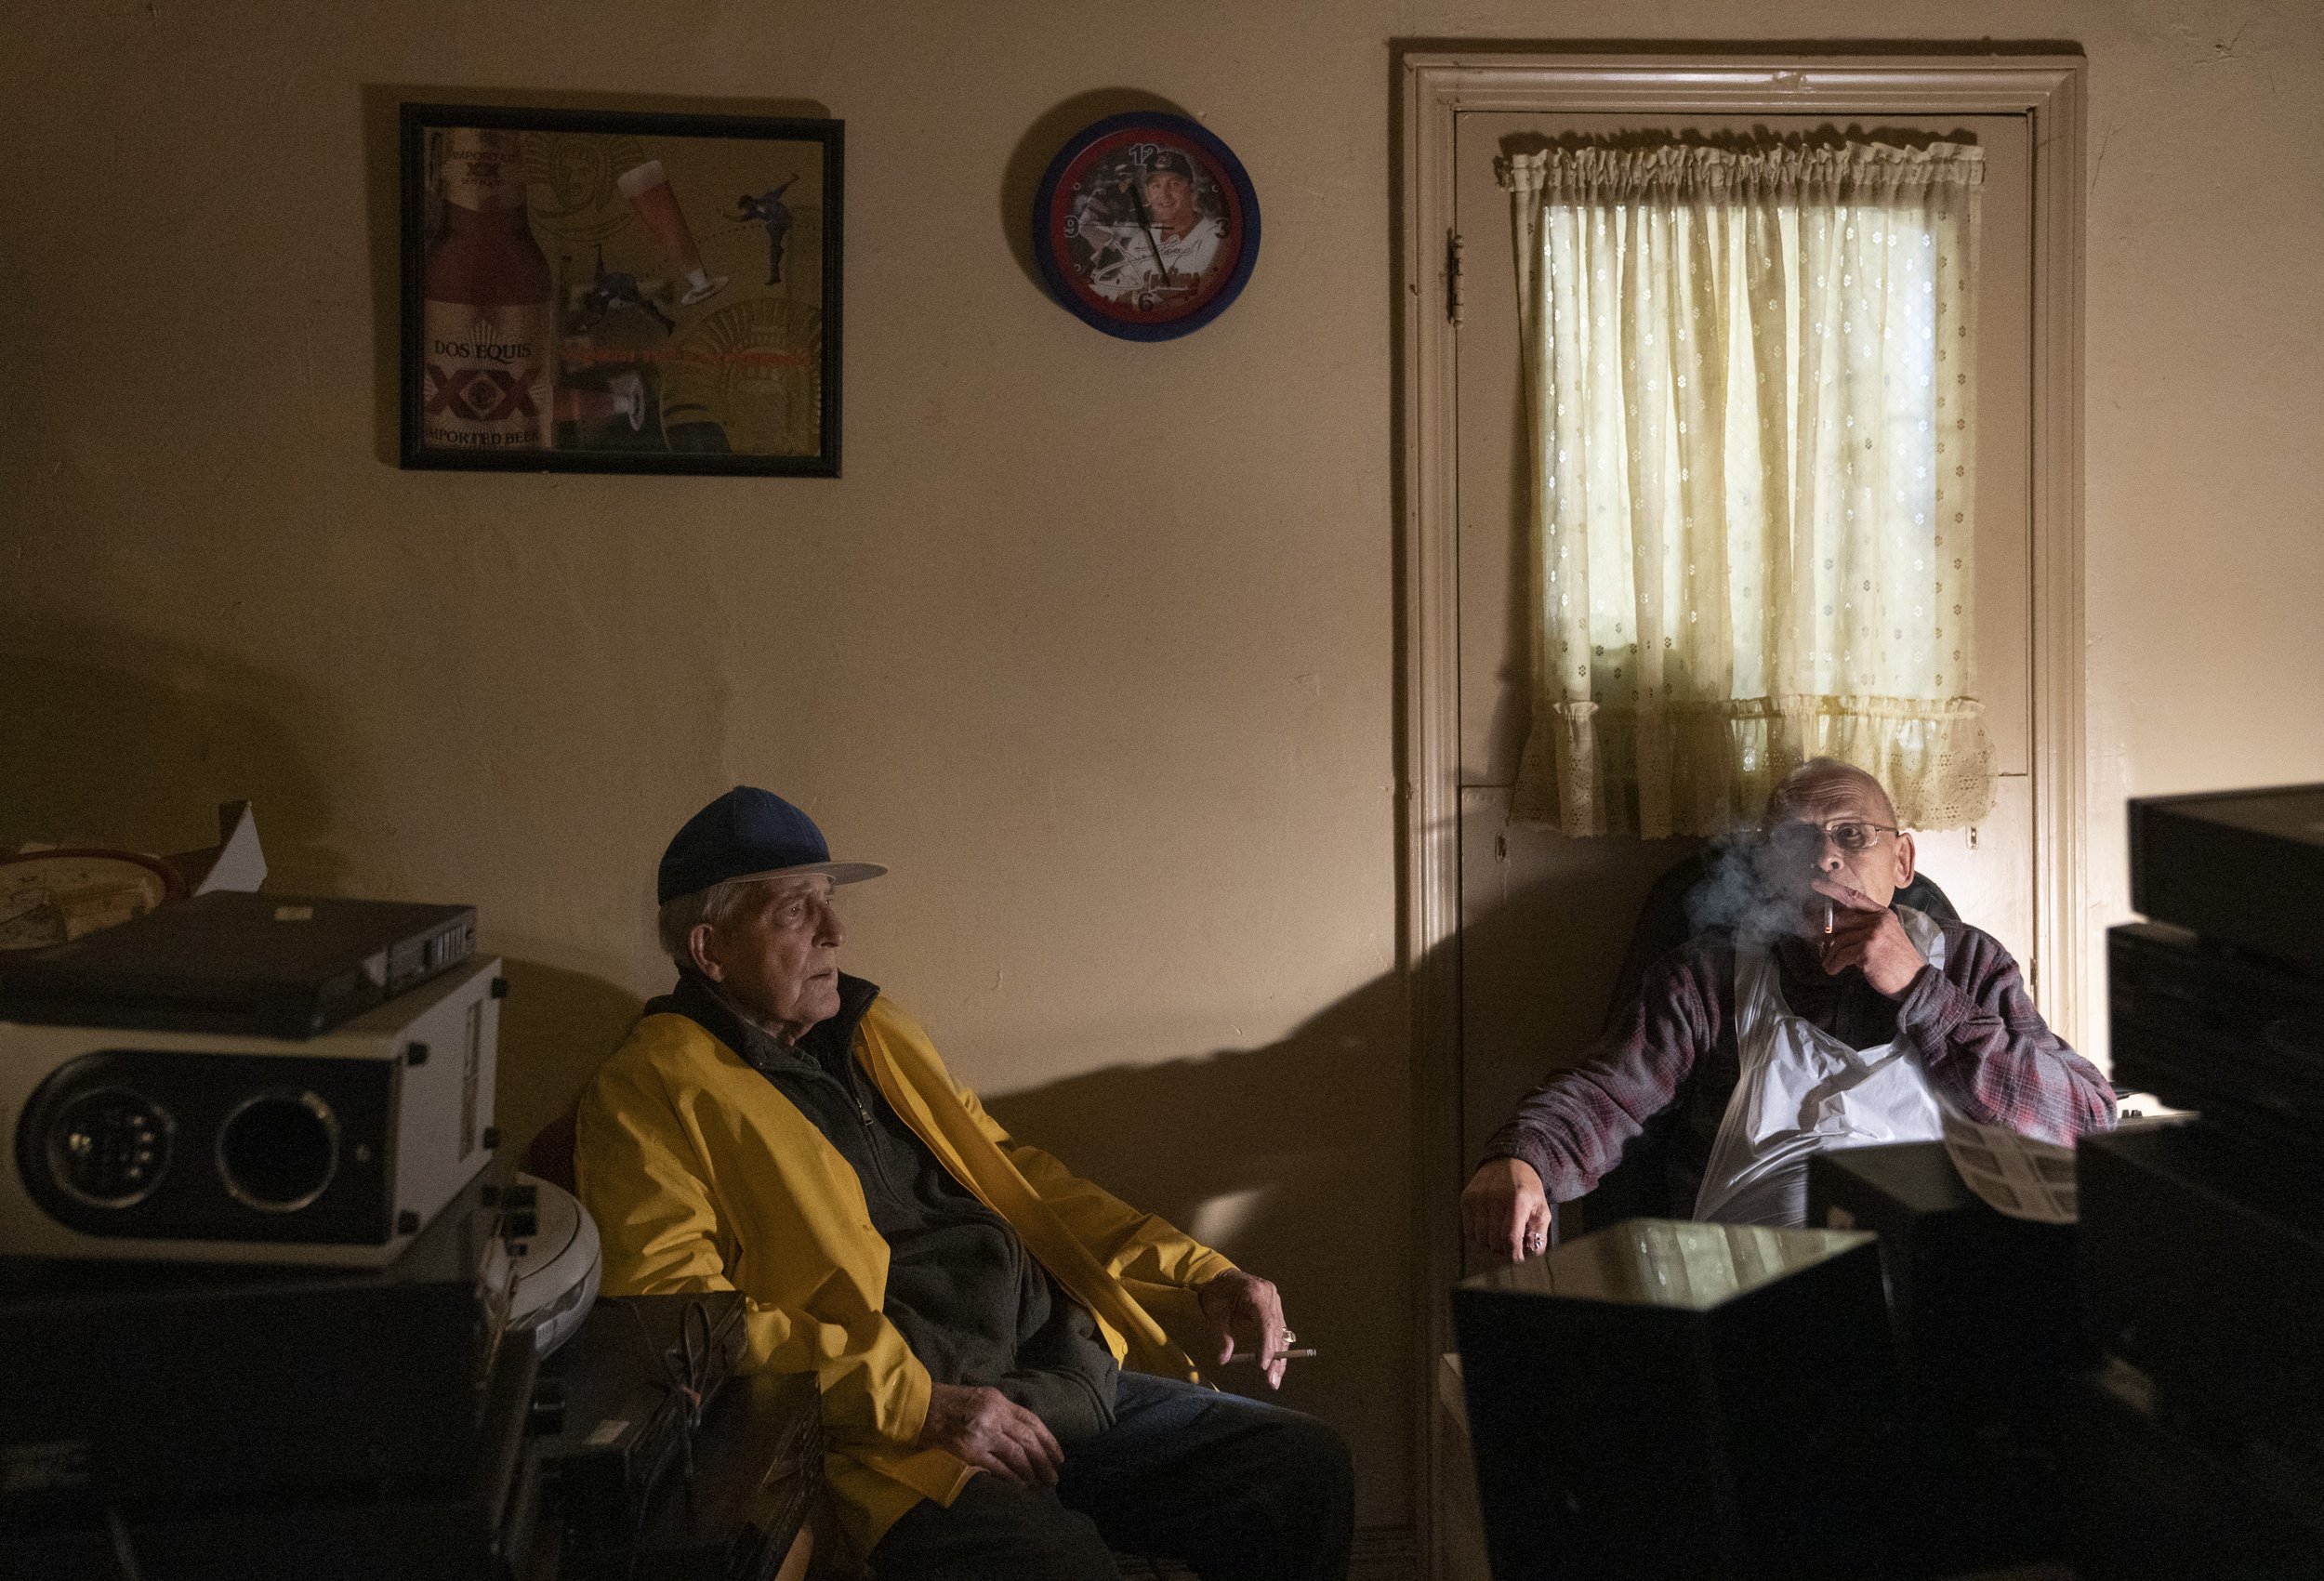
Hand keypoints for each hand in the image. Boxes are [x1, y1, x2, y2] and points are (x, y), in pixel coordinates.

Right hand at [916, 1382, 1062, 1487]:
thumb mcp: (979, 1398)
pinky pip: (998, 1467)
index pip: (1032, 1421)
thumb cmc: (947, 1403)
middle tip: (1054, 1477)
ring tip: (1040, 1485)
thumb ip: (1000, 1413)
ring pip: (1017, 1454)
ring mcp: (982, 1433)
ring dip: (1031, 1472)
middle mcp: (994, 1415)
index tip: (1059, 1457)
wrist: (918, 1408)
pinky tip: (1020, 1486)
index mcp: (998, 1401)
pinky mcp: (970, 1451)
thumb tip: (1023, 1435)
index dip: (1049, 1440)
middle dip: (1045, 1460)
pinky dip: (1012, 1478)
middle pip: (1028, 1439)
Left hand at [1196, 1269, 1294, 1390]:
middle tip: (1271, 1381)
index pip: (1266, 1322)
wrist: (1220, 1278)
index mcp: (1256, 1292)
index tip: (1263, 1366)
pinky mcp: (1275, 1310)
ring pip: (1282, 1334)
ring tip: (1275, 1380)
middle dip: (1275, 1358)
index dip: (1266, 1345)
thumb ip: (1221, 1336)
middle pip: (1277, 1331)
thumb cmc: (1217, 1293)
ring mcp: (1275, 1303)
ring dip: (1279, 1359)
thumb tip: (1223, 1359)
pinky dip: (1278, 1350)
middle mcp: (1271, 1296)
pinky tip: (1276, 1368)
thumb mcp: (1214, 1314)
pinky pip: (1279, 1332)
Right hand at [1461, 1157, 1550, 1261]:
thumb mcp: (1541, 1209)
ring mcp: (1478, 1198)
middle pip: (1495, 1242)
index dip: (1513, 1256)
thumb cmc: (1526, 1187)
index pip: (1510, 1238)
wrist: (1509, 1161)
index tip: (1517, 1261)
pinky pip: (1469, 1232)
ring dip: (1491, 1244)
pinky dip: (1479, 1235)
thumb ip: (1539, 1235)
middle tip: (1512, 1244)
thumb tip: (1532, 1257)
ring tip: (1500, 1233)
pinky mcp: (1466, 1199)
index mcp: (1517, 1200)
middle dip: (1505, 1250)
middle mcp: (1495, 1197)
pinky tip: (1489, 1226)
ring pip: (1480, 1240)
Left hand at [1810, 878, 1925, 996]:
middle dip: (1823, 932)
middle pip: (1839, 919)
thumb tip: (1834, 925)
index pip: (1854, 896)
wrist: (1914, 980)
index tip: (1815, 884)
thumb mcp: (1886, 935)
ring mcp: (1873, 935)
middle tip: (1818, 943)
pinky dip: (1833, 964)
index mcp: (1882, 914)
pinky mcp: (1867, 950)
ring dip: (1830, 955)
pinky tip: (1833, 969)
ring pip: (1838, 940)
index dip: (1833, 889)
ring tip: (1829, 963)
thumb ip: (1865, 926)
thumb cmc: (1896, 960)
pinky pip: (1841, 955)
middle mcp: (1878, 921)